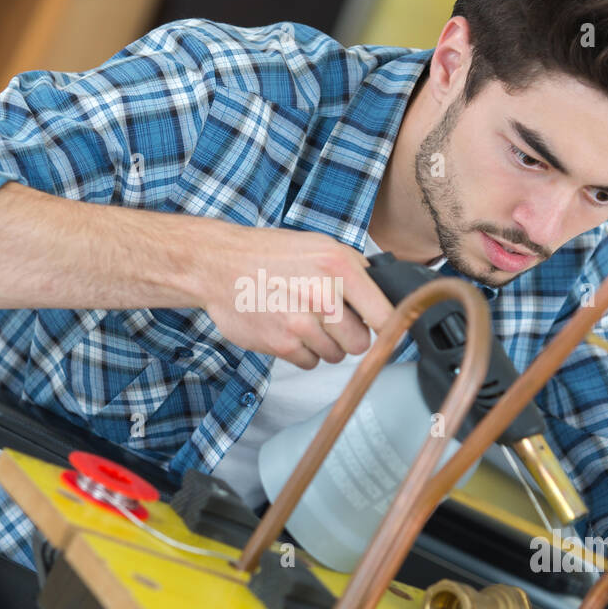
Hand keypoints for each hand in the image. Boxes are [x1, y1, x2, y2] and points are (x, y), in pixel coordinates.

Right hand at [200, 225, 393, 369]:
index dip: (389, 328)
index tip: (386, 332)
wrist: (218, 265)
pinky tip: (287, 329)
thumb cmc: (270, 254)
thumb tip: (387, 299)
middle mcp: (322, 295)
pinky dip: (302, 352)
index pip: (385, 316)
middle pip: (361, 343)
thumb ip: (356, 270)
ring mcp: (300, 322)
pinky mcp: (280, 343)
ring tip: (302, 320)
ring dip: (324, 344)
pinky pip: (309, 363)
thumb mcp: (320, 246)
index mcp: (339, 266)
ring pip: (335, 356)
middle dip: (349, 336)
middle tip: (330, 320)